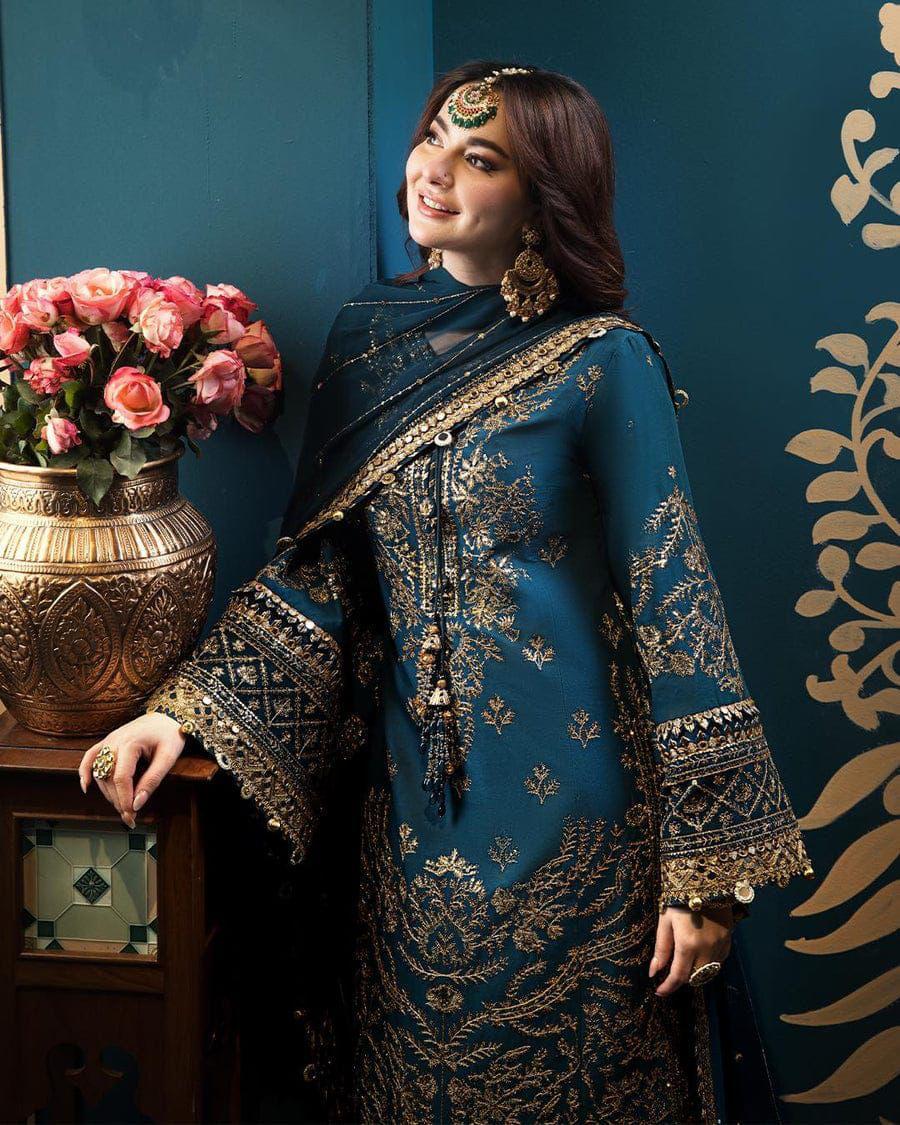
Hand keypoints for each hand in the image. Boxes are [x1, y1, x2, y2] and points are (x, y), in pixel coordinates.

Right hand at [77, 713, 186, 828]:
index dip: (125, 799)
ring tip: (122, 807)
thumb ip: (152, 780)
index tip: (132, 815)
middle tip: (130, 817)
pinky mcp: (107, 742)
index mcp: (130, 743)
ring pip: (99, 773)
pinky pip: (90, 757)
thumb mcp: (168, 757)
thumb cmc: (170, 734)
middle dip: (118, 801)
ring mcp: (108, 741)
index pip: (121, 778)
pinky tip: (86, 788)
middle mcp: (114, 741)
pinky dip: (85, 772)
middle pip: (109, 779)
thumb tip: (138, 803)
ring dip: (108, 793)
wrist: (167, 715)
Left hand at [650, 903, 732, 995]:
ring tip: (684, 962)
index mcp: (688, 945)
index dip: (668, 987)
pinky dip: (708, 963)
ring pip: (708, 972)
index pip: (678, 976)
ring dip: (695, 972)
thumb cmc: (679, 900)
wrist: (705, 881)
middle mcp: (707, 949)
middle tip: (670, 972)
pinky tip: (699, 953)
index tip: (659, 992)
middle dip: (681, 979)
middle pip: (694, 978)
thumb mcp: (665, 922)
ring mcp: (720, 946)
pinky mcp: (728, 941)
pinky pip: (719, 961)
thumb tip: (654, 972)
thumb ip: (661, 949)